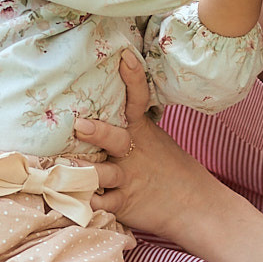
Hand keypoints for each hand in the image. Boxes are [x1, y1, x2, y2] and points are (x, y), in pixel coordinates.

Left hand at [75, 53, 224, 244]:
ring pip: (105, 174)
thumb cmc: (167, 167)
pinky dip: (92, 204)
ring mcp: (128, 178)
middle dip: (98, 132)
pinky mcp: (124, 202)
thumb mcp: (154, 138)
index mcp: (140, 131)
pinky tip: (79, 203)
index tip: (125, 57)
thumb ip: (131, 120)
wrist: (194, 203)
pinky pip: (105, 204)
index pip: (138, 99)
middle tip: (80, 125)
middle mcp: (133, 152)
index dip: (133, 78)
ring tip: (68, 170)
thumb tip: (100, 93)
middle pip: (115, 138)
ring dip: (87, 172)